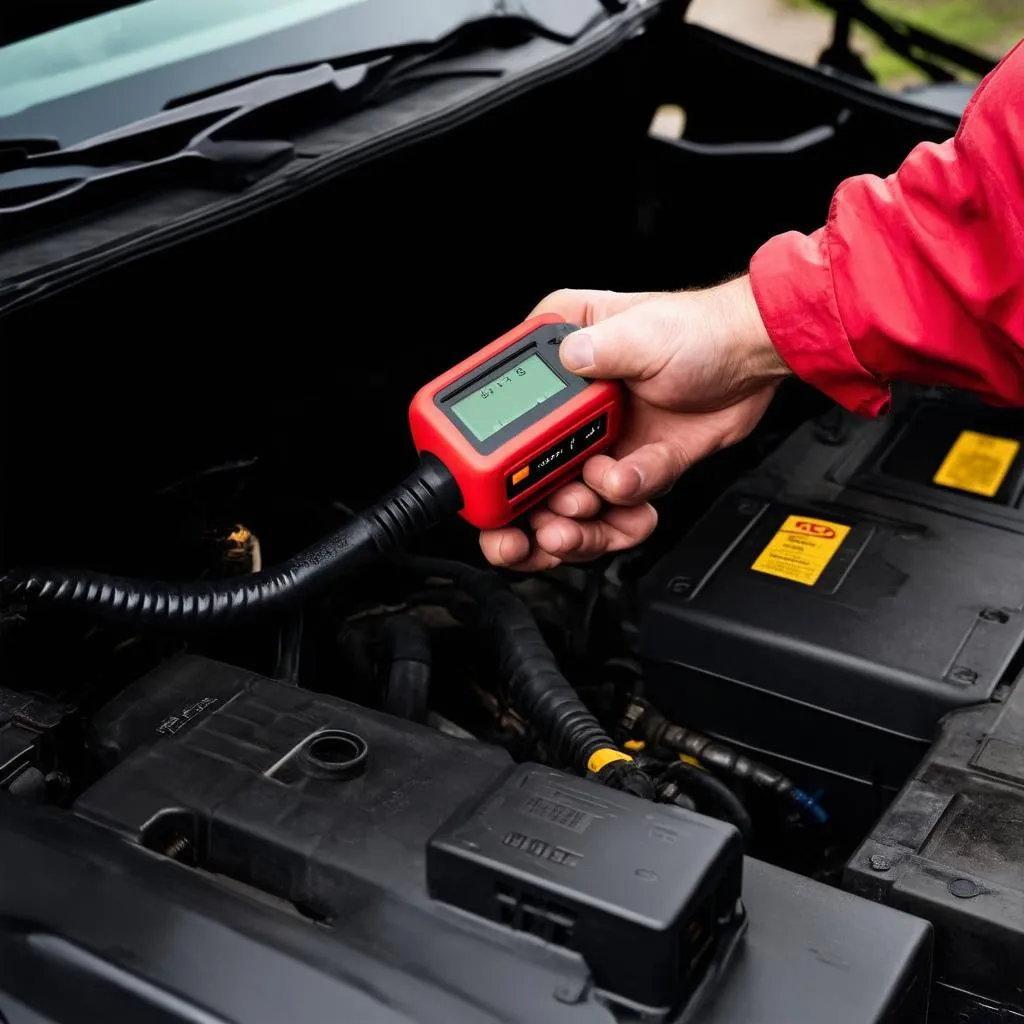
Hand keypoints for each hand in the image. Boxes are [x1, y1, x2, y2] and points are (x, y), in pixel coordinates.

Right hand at [479, 276, 789, 569]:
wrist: (754, 360)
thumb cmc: (700, 330)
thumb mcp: (643, 330)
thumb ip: (601, 349)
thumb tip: (566, 360)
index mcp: (559, 361)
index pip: (506, 413)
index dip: (492, 459)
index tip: (490, 494)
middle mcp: (573, 408)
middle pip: (529, 474)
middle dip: (529, 512)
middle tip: (531, 530)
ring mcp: (601, 442)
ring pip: (570, 501)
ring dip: (573, 522)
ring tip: (578, 519)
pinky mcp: (634, 468)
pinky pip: (621, 504)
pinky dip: (624, 506)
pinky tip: (628, 488)